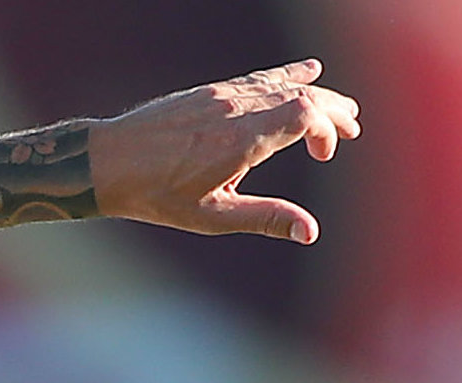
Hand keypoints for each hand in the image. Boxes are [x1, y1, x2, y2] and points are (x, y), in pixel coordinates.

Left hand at [90, 59, 360, 242]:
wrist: (107, 161)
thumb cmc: (156, 196)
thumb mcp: (212, 217)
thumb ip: (264, 218)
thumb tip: (310, 232)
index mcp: (242, 140)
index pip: (305, 115)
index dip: (327, 128)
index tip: (325, 154)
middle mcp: (236, 110)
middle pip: (303, 94)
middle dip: (333, 109)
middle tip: (354, 126)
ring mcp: (222, 95)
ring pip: (282, 83)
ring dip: (316, 92)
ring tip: (341, 105)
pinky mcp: (209, 90)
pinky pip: (258, 78)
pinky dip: (287, 75)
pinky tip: (306, 71)